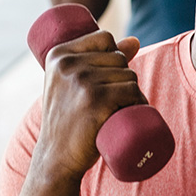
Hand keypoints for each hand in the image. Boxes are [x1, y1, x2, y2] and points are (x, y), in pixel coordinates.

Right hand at [33, 31, 144, 184]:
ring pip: (128, 76)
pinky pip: (131, 92)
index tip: (108, 78)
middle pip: (119, 58)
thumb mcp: (70, 84)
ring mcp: (82, 81)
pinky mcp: (96, 101)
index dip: (115, 55)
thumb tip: (135, 41)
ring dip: (134, 93)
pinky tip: (133, 111)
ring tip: (122, 109)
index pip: (104, 38)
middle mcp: (68, 64)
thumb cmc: (68, 120)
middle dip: (124, 78)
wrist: (56, 158)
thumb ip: (97, 58)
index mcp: (58, 55)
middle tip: (115, 101)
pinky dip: (139, 102)